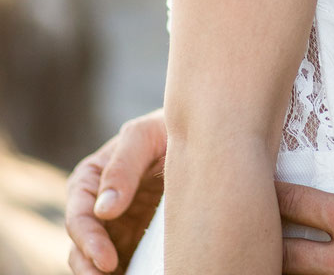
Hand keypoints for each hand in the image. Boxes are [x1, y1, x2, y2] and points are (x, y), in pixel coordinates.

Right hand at [66, 110, 165, 274]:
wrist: (198, 137)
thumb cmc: (165, 130)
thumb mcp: (145, 135)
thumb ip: (124, 165)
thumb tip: (103, 210)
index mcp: (90, 180)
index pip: (79, 218)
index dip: (89, 242)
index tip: (107, 261)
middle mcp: (97, 208)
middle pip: (81, 249)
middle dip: (91, 269)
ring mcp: (115, 228)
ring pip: (97, 264)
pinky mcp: (135, 242)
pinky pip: (125, 266)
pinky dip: (127, 273)